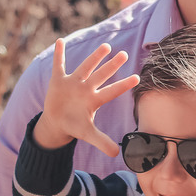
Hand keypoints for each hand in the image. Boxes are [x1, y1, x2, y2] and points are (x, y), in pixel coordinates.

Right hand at [33, 38, 139, 155]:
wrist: (57, 123)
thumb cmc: (75, 126)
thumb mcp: (88, 135)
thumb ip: (102, 142)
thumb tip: (117, 154)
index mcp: (95, 100)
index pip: (112, 91)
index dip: (124, 85)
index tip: (137, 78)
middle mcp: (86, 89)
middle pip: (102, 75)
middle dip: (112, 65)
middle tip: (124, 54)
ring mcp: (73, 83)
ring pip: (86, 67)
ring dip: (94, 57)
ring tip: (106, 46)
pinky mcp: (58, 81)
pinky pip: (59, 65)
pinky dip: (59, 54)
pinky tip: (60, 41)